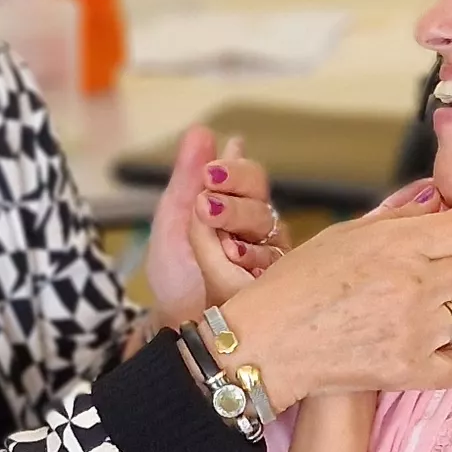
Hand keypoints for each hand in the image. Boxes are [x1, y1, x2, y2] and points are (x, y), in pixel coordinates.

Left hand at [142, 127, 284, 328]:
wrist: (174, 321)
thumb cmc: (176, 272)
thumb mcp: (173, 220)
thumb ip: (187, 177)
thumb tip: (203, 131)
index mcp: (235, 204)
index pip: (249, 176)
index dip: (233, 170)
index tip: (210, 172)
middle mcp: (257, 226)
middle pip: (262, 198)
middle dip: (234, 198)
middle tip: (207, 205)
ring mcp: (269, 253)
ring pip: (270, 227)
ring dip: (241, 224)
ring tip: (216, 232)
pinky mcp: (277, 282)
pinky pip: (275, 263)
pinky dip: (253, 257)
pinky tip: (234, 257)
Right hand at [214, 181, 451, 403]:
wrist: (265, 344)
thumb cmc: (297, 285)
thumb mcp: (343, 236)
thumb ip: (398, 219)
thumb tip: (438, 202)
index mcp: (397, 243)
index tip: (445, 243)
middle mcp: (413, 283)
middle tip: (426, 282)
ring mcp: (415, 329)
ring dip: (449, 317)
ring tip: (415, 318)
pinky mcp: (409, 371)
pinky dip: (443, 360)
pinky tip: (418, 350)